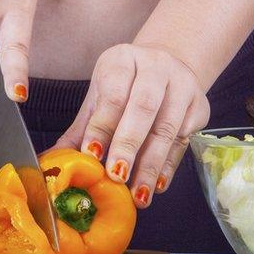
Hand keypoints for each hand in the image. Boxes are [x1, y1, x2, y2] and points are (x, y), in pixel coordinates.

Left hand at [52, 44, 209, 207]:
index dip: (102, 126)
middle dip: (128, 145)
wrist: (168, 65)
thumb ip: (82, 128)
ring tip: (137, 194)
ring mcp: (182, 85)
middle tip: (116, 177)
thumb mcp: (100, 96)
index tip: (91, 155)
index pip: (113, 93)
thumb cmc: (127, 85)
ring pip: (167, 128)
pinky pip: (184, 140)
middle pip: (143, 108)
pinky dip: (169, 165)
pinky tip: (157, 184)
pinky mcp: (200, 106)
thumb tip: (53, 160)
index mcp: (123, 59)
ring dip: (151, 164)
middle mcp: (156, 66)